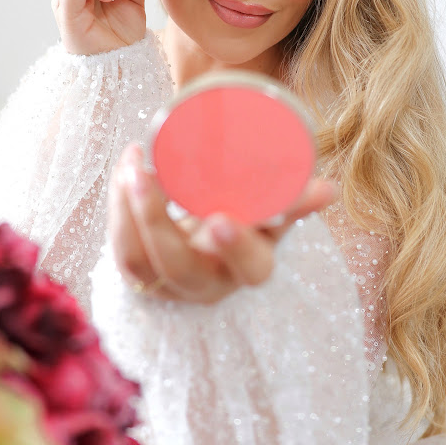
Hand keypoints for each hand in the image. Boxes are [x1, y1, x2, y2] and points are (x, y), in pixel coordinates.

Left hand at [108, 142, 337, 303]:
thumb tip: (328, 190)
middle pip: (178, 266)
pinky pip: (120, 245)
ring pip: (138, 257)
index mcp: (248, 268)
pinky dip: (117, 205)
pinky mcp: (139, 272)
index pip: (249, 267)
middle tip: (147, 174)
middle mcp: (206, 283)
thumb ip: (292, 202)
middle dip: (157, 222)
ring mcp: (167, 282)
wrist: (208, 241)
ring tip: (133, 161)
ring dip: (128, 208)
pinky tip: (126, 168)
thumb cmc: (247, 221)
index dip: (237, 246)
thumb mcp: (271, 215)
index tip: (222, 218)